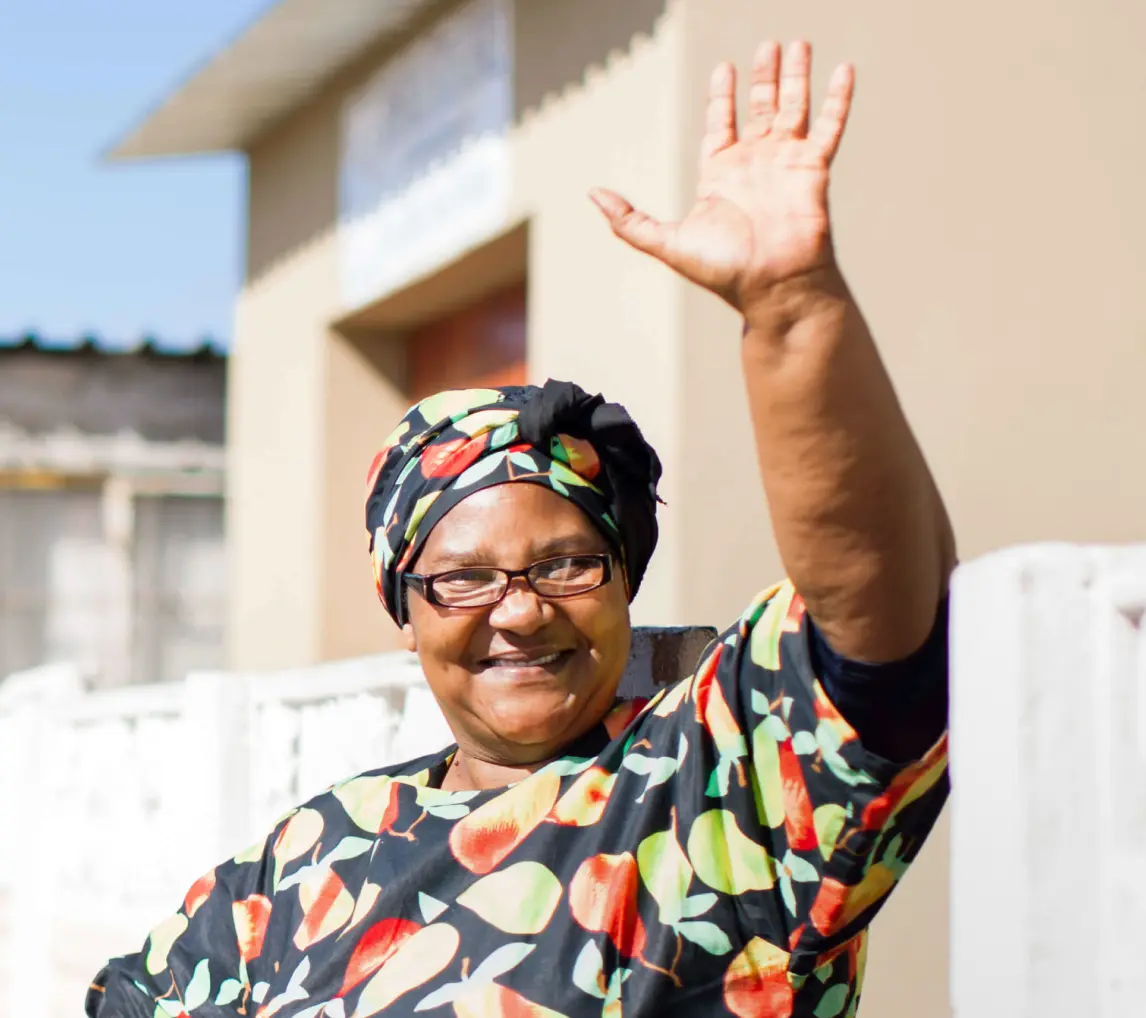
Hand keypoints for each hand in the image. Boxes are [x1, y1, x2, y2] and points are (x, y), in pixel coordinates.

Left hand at [590, 40, 853, 317]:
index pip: (721, 125)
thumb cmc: (724, 271)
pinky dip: (838, 98)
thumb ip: (630, 221)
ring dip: (795, 76)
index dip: (722, 97)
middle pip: (759, 108)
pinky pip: (829, 126)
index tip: (725, 69)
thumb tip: (593, 194)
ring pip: (793, 108)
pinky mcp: (814, 168)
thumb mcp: (667, 243)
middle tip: (769, 45)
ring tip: (797, 43)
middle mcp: (754, 165)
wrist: (773, 287)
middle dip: (763, 77)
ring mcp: (786, 164)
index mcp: (721, 176)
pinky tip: (844, 69)